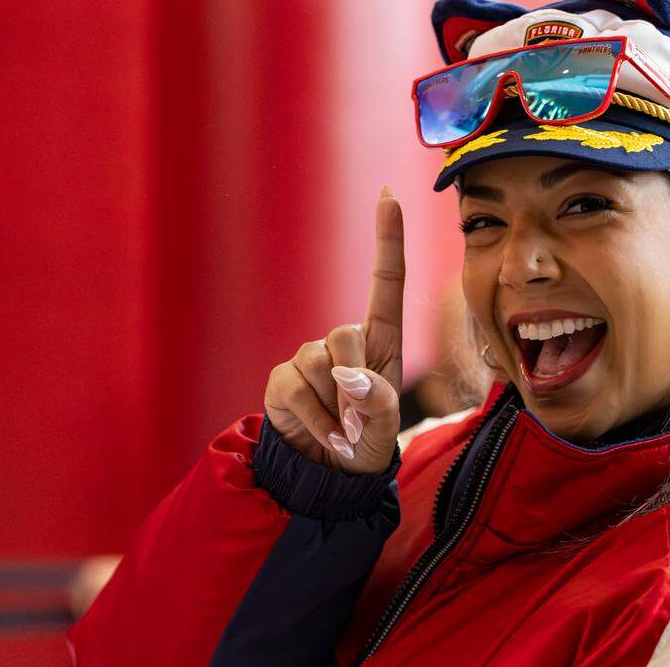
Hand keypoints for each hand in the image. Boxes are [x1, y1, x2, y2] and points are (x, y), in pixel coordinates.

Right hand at [263, 186, 404, 473]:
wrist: (328, 475)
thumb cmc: (367, 443)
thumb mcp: (386, 428)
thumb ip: (379, 403)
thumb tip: (349, 376)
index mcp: (382, 342)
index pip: (386, 282)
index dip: (387, 238)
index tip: (387, 195)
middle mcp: (345, 340)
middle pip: (347, 334)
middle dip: (356, 383)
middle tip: (360, 422)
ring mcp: (309, 356)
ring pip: (320, 363)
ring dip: (336, 409)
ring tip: (342, 431)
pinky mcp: (282, 377)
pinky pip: (296, 388)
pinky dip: (314, 419)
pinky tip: (322, 434)